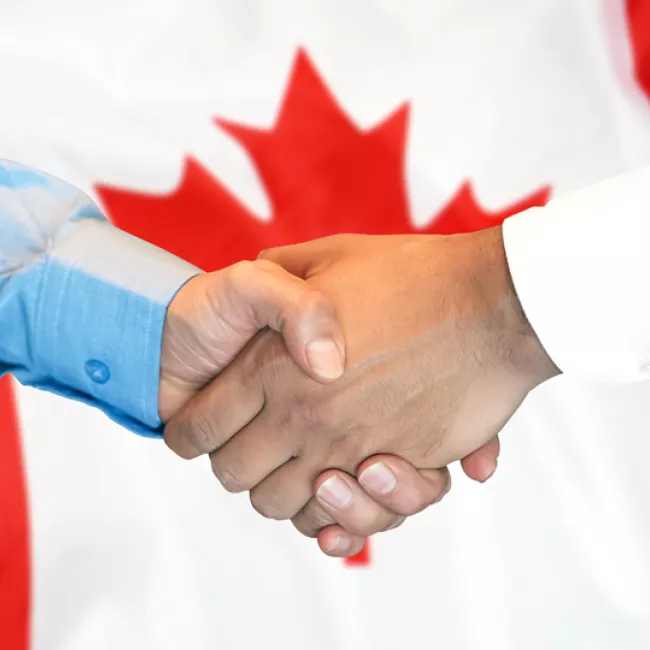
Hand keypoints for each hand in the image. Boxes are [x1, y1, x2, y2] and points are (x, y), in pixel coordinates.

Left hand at [164, 229, 557, 533]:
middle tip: (250, 446)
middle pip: (234, 476)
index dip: (191, 431)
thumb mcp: (328, 255)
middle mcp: (303, 414)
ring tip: (296, 467)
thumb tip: (257, 301)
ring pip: (283, 505)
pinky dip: (332, 522)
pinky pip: (344, 522)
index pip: (200, 427)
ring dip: (282, 493)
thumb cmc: (413, 274)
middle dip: (234, 465)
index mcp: (271, 364)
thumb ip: (279, 278)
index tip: (200, 428)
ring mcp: (350, 447)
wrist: (495, 301)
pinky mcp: (398, 468)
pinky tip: (335, 495)